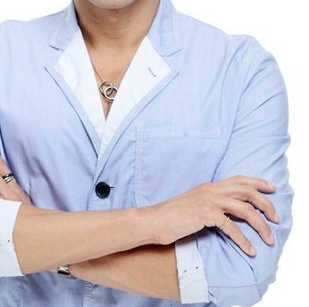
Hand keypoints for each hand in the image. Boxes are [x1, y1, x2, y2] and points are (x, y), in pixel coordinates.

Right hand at [150, 175, 278, 255]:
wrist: (153, 220)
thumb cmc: (171, 216)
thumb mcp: (193, 204)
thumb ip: (209, 202)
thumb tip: (225, 211)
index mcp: (209, 186)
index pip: (239, 179)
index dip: (257, 182)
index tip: (271, 187)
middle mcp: (211, 190)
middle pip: (247, 191)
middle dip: (266, 203)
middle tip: (276, 217)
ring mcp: (208, 200)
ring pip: (245, 208)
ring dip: (261, 224)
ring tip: (269, 238)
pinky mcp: (205, 214)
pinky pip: (232, 227)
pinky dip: (244, 240)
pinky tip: (250, 250)